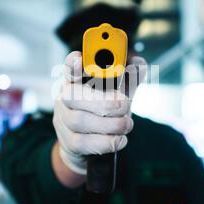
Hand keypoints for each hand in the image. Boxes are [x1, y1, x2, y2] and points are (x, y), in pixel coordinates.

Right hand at [52, 51, 145, 175]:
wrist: (88, 145)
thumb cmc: (103, 111)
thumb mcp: (117, 92)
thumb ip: (129, 77)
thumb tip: (139, 62)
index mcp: (76, 81)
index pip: (69, 68)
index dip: (72, 64)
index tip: (79, 58)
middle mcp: (64, 99)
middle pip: (73, 95)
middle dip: (103, 100)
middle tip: (125, 104)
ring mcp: (64, 121)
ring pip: (80, 121)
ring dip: (111, 124)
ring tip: (127, 124)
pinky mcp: (69, 143)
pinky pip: (84, 143)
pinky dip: (107, 142)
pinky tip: (121, 140)